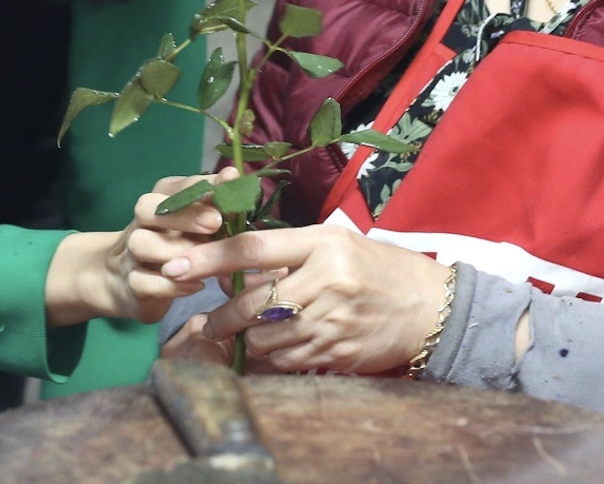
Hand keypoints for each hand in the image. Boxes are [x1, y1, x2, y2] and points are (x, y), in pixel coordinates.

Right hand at [44, 170, 235, 326]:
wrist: (125, 281)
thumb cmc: (172, 245)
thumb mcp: (193, 225)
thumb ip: (211, 206)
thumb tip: (235, 178)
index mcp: (157, 202)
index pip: (173, 186)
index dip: (201, 186)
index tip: (229, 183)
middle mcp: (140, 224)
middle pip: (147, 208)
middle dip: (182, 213)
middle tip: (215, 222)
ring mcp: (131, 255)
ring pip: (141, 244)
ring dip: (174, 250)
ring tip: (204, 259)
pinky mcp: (131, 286)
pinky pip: (143, 283)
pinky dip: (170, 285)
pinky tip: (196, 285)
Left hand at [163, 225, 451, 375]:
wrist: (429, 308)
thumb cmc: (378, 269)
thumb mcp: (337, 244)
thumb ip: (289, 253)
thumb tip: (236, 270)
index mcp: (323, 243)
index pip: (253, 247)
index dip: (209, 257)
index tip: (175, 264)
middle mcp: (326, 280)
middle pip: (252, 302)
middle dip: (221, 316)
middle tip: (205, 322)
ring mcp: (332, 320)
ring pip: (265, 337)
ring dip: (249, 339)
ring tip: (251, 333)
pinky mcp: (337, 351)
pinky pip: (287, 360)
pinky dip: (273, 357)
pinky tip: (279, 348)